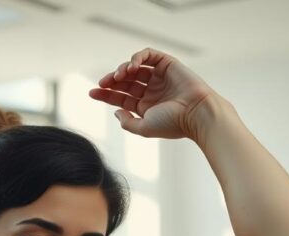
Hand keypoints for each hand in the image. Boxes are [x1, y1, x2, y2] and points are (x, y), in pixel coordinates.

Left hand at [88, 47, 217, 140]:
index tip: (92, 92)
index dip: (105, 94)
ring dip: (122, 69)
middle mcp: (151, 91)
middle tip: (102, 84)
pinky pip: (148, 55)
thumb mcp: (144, 128)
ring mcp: (158, 77)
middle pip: (124, 82)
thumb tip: (116, 112)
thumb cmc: (173, 123)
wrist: (196, 113)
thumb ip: (127, 122)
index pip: (121, 97)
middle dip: (110, 81)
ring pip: (134, 67)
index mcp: (145, 107)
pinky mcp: (167, 64)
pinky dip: (136, 58)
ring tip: (118, 77)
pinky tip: (131, 67)